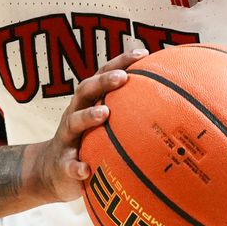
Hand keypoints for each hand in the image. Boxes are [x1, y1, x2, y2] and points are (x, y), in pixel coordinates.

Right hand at [28, 48, 147, 202]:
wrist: (53, 172)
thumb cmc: (88, 143)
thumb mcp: (105, 126)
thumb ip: (128, 114)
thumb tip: (173, 109)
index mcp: (88, 103)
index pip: (102, 75)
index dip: (120, 62)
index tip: (142, 53)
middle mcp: (74, 114)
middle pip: (85, 91)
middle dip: (103, 81)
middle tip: (123, 77)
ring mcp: (67, 138)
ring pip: (74, 122)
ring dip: (88, 116)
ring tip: (104, 114)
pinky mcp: (62, 164)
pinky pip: (69, 165)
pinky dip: (76, 166)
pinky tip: (85, 170)